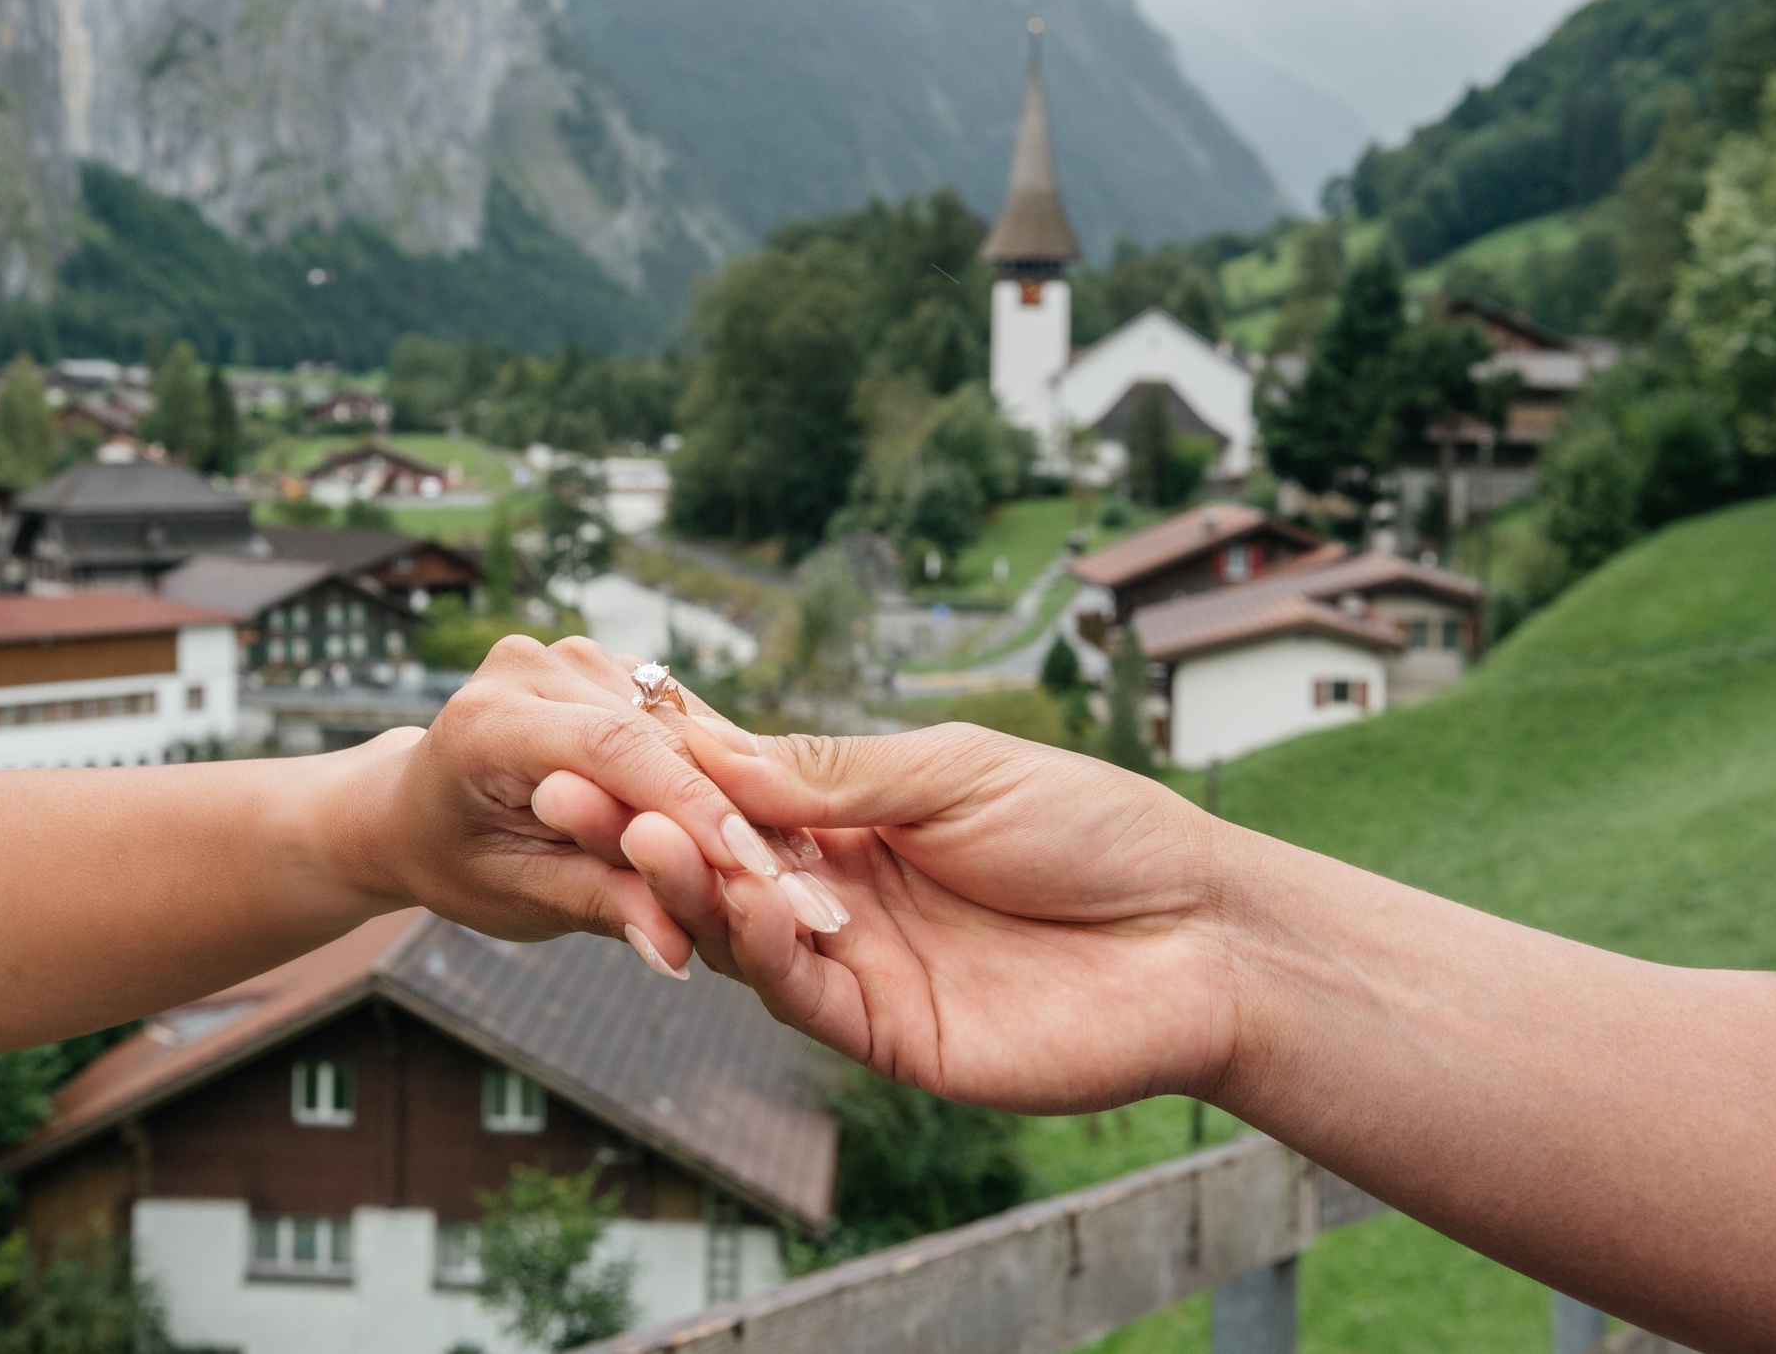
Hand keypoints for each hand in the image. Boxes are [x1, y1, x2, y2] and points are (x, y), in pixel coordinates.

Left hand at [348, 637, 764, 974]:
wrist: (416, 811)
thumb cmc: (458, 861)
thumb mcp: (518, 896)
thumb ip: (600, 906)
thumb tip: (676, 949)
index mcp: (490, 719)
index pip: (615, 751)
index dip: (694, 808)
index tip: (760, 871)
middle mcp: (531, 666)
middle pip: (660, 736)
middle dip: (730, 815)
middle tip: (802, 892)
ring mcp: (571, 654)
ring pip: (682, 726)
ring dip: (738, 794)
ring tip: (791, 867)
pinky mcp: (606, 662)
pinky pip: (679, 719)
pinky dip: (717, 773)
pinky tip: (756, 826)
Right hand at [617, 721, 1239, 1114]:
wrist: (1203, 933)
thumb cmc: (1099, 831)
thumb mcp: (957, 770)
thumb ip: (836, 773)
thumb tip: (712, 747)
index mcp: (858, 822)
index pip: (737, 800)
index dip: (668, 775)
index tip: (595, 739)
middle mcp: (843, 897)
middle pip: (719, 870)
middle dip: (646, 832)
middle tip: (572, 793)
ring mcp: (861, 969)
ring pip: (742, 937)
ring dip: (687, 888)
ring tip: (641, 834)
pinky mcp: (888, 1037)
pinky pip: (802, 998)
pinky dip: (762, 952)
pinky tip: (739, 905)